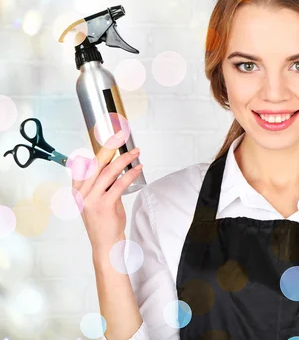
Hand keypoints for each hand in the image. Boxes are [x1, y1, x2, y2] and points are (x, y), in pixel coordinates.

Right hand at [70, 132, 142, 251]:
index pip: (85, 165)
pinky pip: (119, 185)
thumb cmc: (104, 221)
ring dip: (124, 160)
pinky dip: (130, 174)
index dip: (97, 150)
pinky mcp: (104, 206)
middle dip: (109, 148)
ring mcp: (92, 200)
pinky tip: (138, 168)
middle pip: (96, 164)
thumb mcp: (99, 199)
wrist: (106, 243)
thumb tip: (117, 166)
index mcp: (78, 190)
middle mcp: (82, 194)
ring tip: (135, 153)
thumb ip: (104, 184)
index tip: (107, 138)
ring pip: (108, 172)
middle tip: (120, 137)